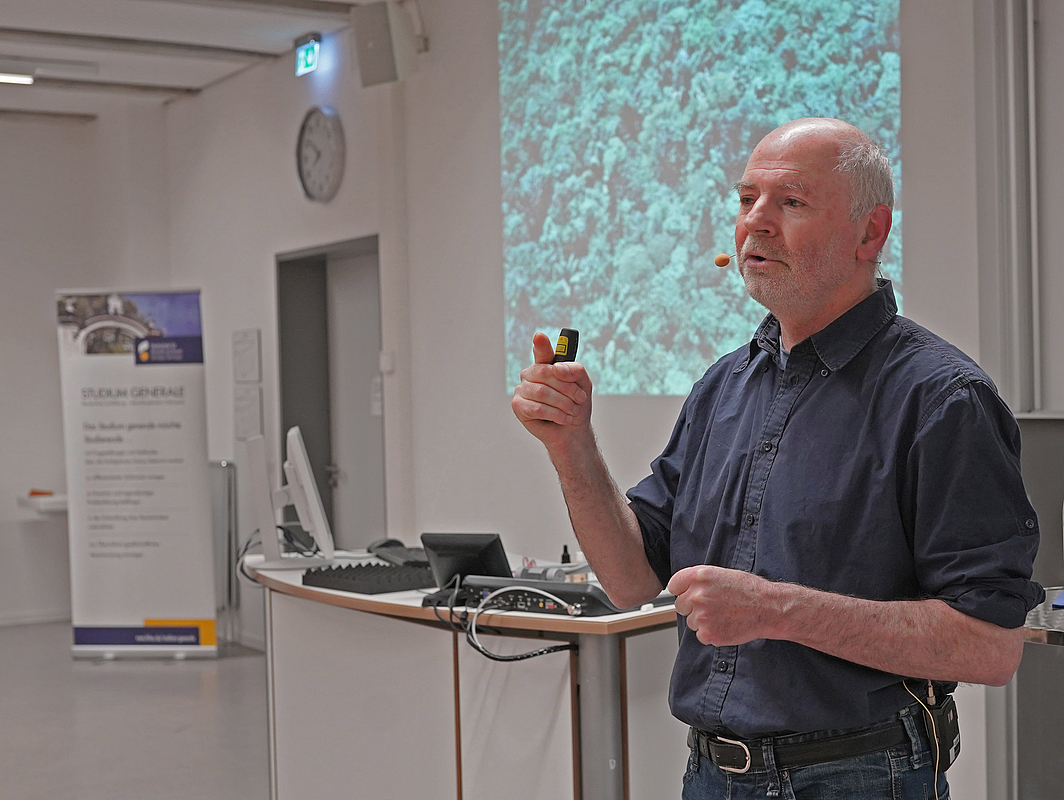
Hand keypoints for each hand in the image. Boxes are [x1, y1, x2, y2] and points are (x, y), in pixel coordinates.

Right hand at [511, 331, 592, 448]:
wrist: (573, 430)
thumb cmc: (576, 405)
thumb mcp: (583, 384)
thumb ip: (574, 370)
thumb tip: (557, 368)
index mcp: (545, 364)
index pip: (542, 351)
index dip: (541, 344)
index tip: (540, 337)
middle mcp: (531, 374)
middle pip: (545, 372)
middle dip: (567, 387)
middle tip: (580, 398)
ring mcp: (522, 389)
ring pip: (542, 392)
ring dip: (563, 404)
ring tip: (573, 412)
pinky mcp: (518, 406)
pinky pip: (537, 408)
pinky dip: (555, 414)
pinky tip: (564, 419)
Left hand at [667, 565, 777, 645]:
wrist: (768, 608)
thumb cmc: (749, 591)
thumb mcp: (722, 574)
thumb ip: (699, 580)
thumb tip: (684, 588)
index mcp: (699, 576)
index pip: (674, 585)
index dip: (682, 591)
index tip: (687, 594)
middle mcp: (697, 595)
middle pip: (680, 605)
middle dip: (692, 607)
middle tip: (712, 607)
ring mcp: (701, 616)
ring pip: (690, 622)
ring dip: (702, 621)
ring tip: (723, 615)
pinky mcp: (707, 634)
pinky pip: (700, 635)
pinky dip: (710, 634)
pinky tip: (725, 625)